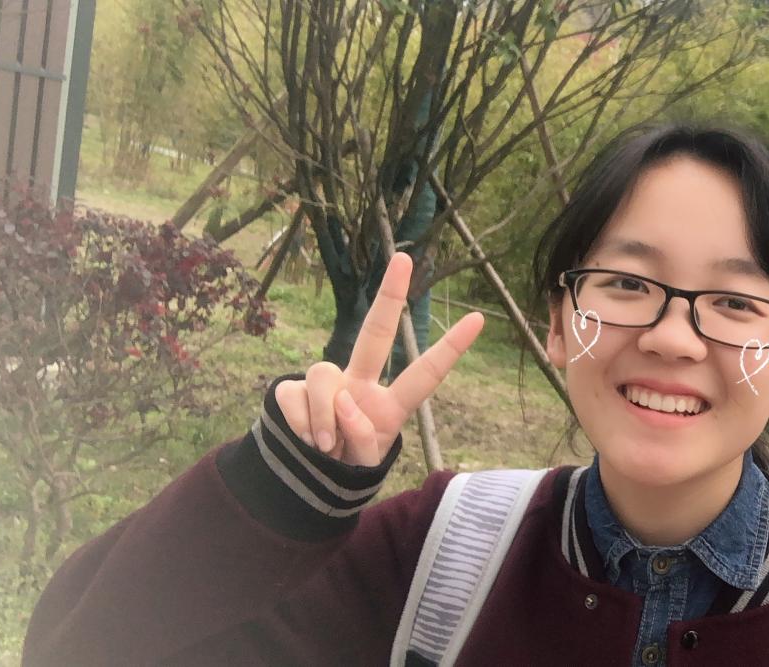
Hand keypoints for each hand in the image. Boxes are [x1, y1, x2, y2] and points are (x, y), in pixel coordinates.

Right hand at [274, 253, 483, 465]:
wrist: (300, 487)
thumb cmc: (342, 474)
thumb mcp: (363, 469)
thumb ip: (361, 439)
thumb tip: (345, 402)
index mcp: (388, 407)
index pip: (423, 375)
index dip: (449, 348)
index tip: (478, 319)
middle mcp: (359, 386)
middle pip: (374, 333)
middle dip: (389, 296)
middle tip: (404, 259)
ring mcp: (325, 386)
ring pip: (323, 374)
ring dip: (323, 416)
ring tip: (325, 447)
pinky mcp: (290, 391)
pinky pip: (293, 396)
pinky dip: (299, 424)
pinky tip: (303, 442)